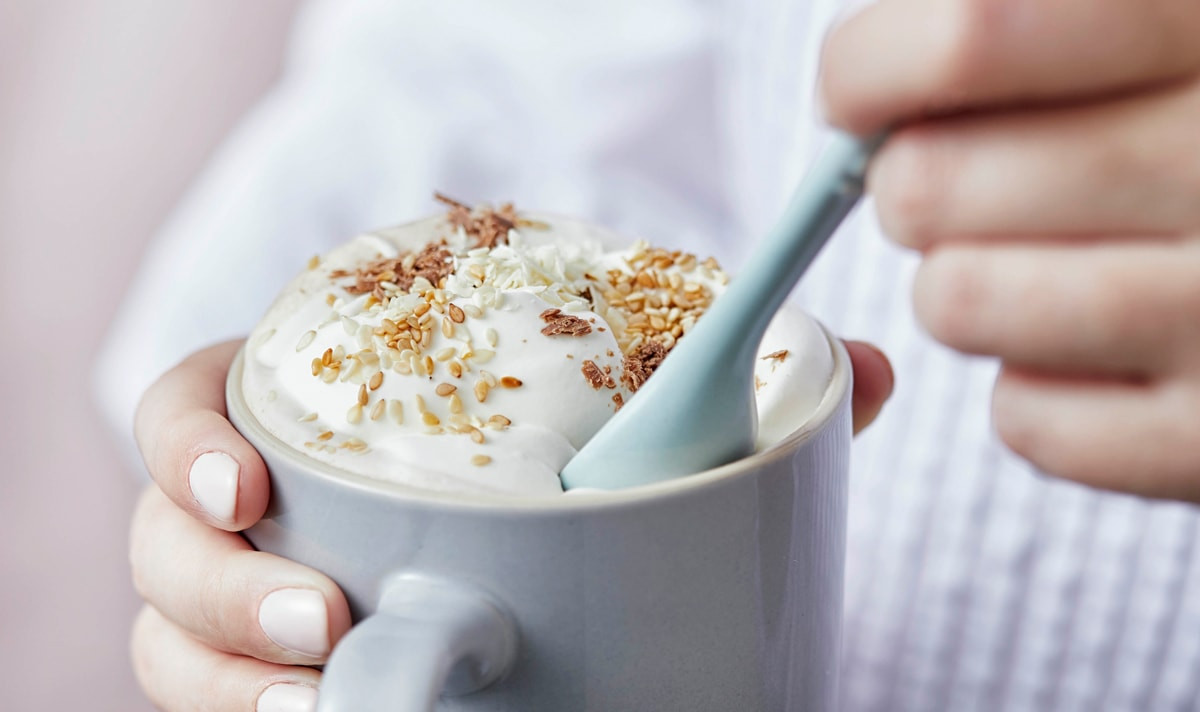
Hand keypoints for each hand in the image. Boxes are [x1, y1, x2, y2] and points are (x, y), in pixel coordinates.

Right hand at [128, 339, 890, 709]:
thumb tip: (862, 374)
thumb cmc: (554, 470)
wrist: (542, 576)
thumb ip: (731, 400)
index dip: (186, 445)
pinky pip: (209, 708)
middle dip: (219, 595)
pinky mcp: (262, 677)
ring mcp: (254, 602)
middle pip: (167, 545)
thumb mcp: (622, 426)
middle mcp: (264, 512)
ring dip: (222, 682)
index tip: (247, 488)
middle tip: (332, 619)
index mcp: (319, 414)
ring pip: (171, 644)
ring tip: (316, 709)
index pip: (192, 408)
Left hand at [821, 0, 1199, 500]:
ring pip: (955, 303)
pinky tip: (1103, 347)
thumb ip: (1029, 25)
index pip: (969, 38)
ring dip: (967, 284)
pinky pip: (1026, 419)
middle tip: (978, 182)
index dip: (867, 69)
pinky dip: (1036, 388)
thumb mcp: (1171, 26)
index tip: (855, 94)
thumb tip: (858, 77)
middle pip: (928, 186)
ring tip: (1046, 260)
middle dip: (917, 184)